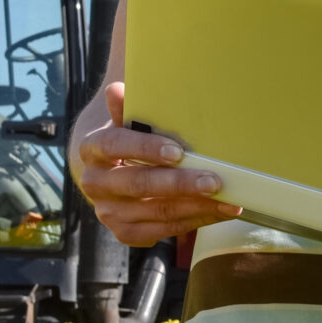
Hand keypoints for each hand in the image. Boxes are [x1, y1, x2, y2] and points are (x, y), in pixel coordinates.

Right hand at [69, 83, 243, 245]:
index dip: (146, 148)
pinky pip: (164, 231)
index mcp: (93, 149)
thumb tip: (116, 90)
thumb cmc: (129, 140)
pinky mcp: (125, 233)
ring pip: (157, 212)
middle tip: (215, 181)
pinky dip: (195, 221)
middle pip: (140, 184)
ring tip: (228, 199)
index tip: (178, 151)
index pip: (116, 145)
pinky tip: (218, 211)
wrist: (111, 172)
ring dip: (197, 206)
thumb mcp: (126, 121)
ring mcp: (109, 212)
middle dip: (181, 184)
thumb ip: (126, 108)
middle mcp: (95, 184)